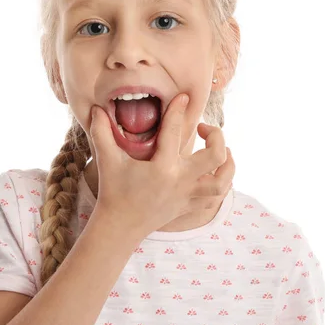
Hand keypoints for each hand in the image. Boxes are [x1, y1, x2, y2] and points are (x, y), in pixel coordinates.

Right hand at [88, 93, 234, 236]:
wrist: (120, 227)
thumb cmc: (114, 191)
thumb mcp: (107, 161)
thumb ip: (101, 133)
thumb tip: (96, 109)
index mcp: (161, 168)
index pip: (175, 132)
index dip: (178, 110)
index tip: (182, 97)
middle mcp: (180, 182)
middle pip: (215, 156)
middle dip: (216, 136)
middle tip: (204, 127)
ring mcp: (187, 196)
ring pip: (222, 180)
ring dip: (228, 163)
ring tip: (222, 149)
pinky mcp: (189, 206)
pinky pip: (216, 197)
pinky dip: (222, 182)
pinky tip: (216, 170)